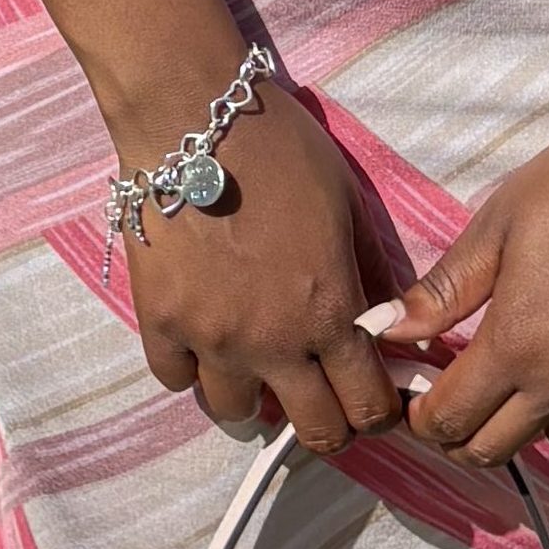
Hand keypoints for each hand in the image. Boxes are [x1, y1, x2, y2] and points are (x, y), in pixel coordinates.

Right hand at [118, 80, 405, 453]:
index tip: (373, 402)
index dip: (378, 413)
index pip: (367, 404)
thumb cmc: (280, 150)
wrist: (192, 119)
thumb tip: (388, 318)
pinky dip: (191, 369)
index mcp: (328, 313)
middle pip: (312, 429)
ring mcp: (210, 338)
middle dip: (328, 424)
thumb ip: (369, 270)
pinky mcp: (159, 322)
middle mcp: (272, 342)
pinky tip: (203, 342)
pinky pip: (174, 378)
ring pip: (236, 414)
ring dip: (254, 397)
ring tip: (256, 367)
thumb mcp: (347, 203)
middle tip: (324, 399)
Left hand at [380, 121, 548, 469]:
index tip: (422, 398)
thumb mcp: (497, 226)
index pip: (449, 421)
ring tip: (535, 371)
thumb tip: (382, 330)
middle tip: (463, 397)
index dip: (423, 418)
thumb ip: (440, 291)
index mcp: (518, 345)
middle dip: (465, 433)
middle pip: (497, 450)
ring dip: (536, 418)